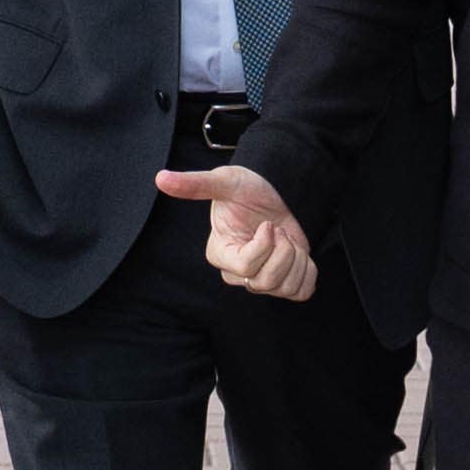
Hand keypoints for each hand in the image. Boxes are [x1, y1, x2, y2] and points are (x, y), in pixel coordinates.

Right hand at [155, 163, 315, 300]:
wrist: (273, 192)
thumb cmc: (246, 188)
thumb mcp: (224, 182)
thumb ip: (195, 184)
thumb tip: (161, 178)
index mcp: (221, 253)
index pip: (245, 268)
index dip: (264, 245)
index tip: (267, 224)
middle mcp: (237, 273)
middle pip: (266, 282)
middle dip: (283, 250)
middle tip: (278, 229)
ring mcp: (261, 281)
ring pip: (287, 288)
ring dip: (297, 257)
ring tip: (286, 238)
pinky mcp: (284, 283)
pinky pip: (302, 291)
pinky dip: (308, 271)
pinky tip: (298, 252)